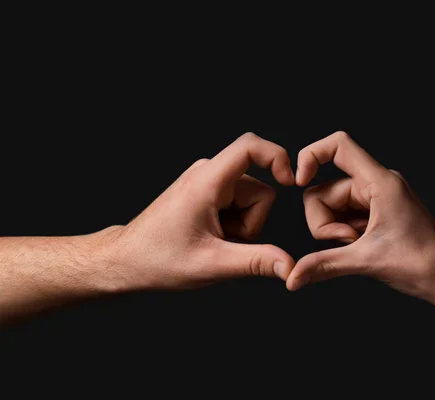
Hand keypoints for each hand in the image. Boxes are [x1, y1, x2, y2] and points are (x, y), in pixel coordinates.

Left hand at [102, 133, 295, 290]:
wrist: (126, 261)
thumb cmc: (158, 259)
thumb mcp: (212, 264)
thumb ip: (256, 262)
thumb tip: (290, 266)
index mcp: (207, 182)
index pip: (250, 147)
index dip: (277, 157)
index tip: (290, 182)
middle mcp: (208, 175)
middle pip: (260, 190)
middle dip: (252, 223)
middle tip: (225, 244)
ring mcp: (207, 183)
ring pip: (251, 201)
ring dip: (243, 227)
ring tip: (215, 243)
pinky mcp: (208, 193)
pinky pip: (239, 206)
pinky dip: (234, 226)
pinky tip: (213, 239)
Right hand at [287, 131, 434, 299]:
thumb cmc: (420, 263)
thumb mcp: (365, 261)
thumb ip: (324, 265)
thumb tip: (293, 277)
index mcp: (380, 182)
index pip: (338, 146)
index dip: (311, 156)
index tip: (298, 182)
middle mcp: (377, 183)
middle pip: (324, 190)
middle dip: (325, 221)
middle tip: (348, 242)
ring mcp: (375, 197)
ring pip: (331, 205)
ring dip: (334, 230)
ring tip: (358, 246)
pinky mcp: (375, 211)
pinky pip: (343, 214)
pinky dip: (343, 232)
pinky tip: (361, 247)